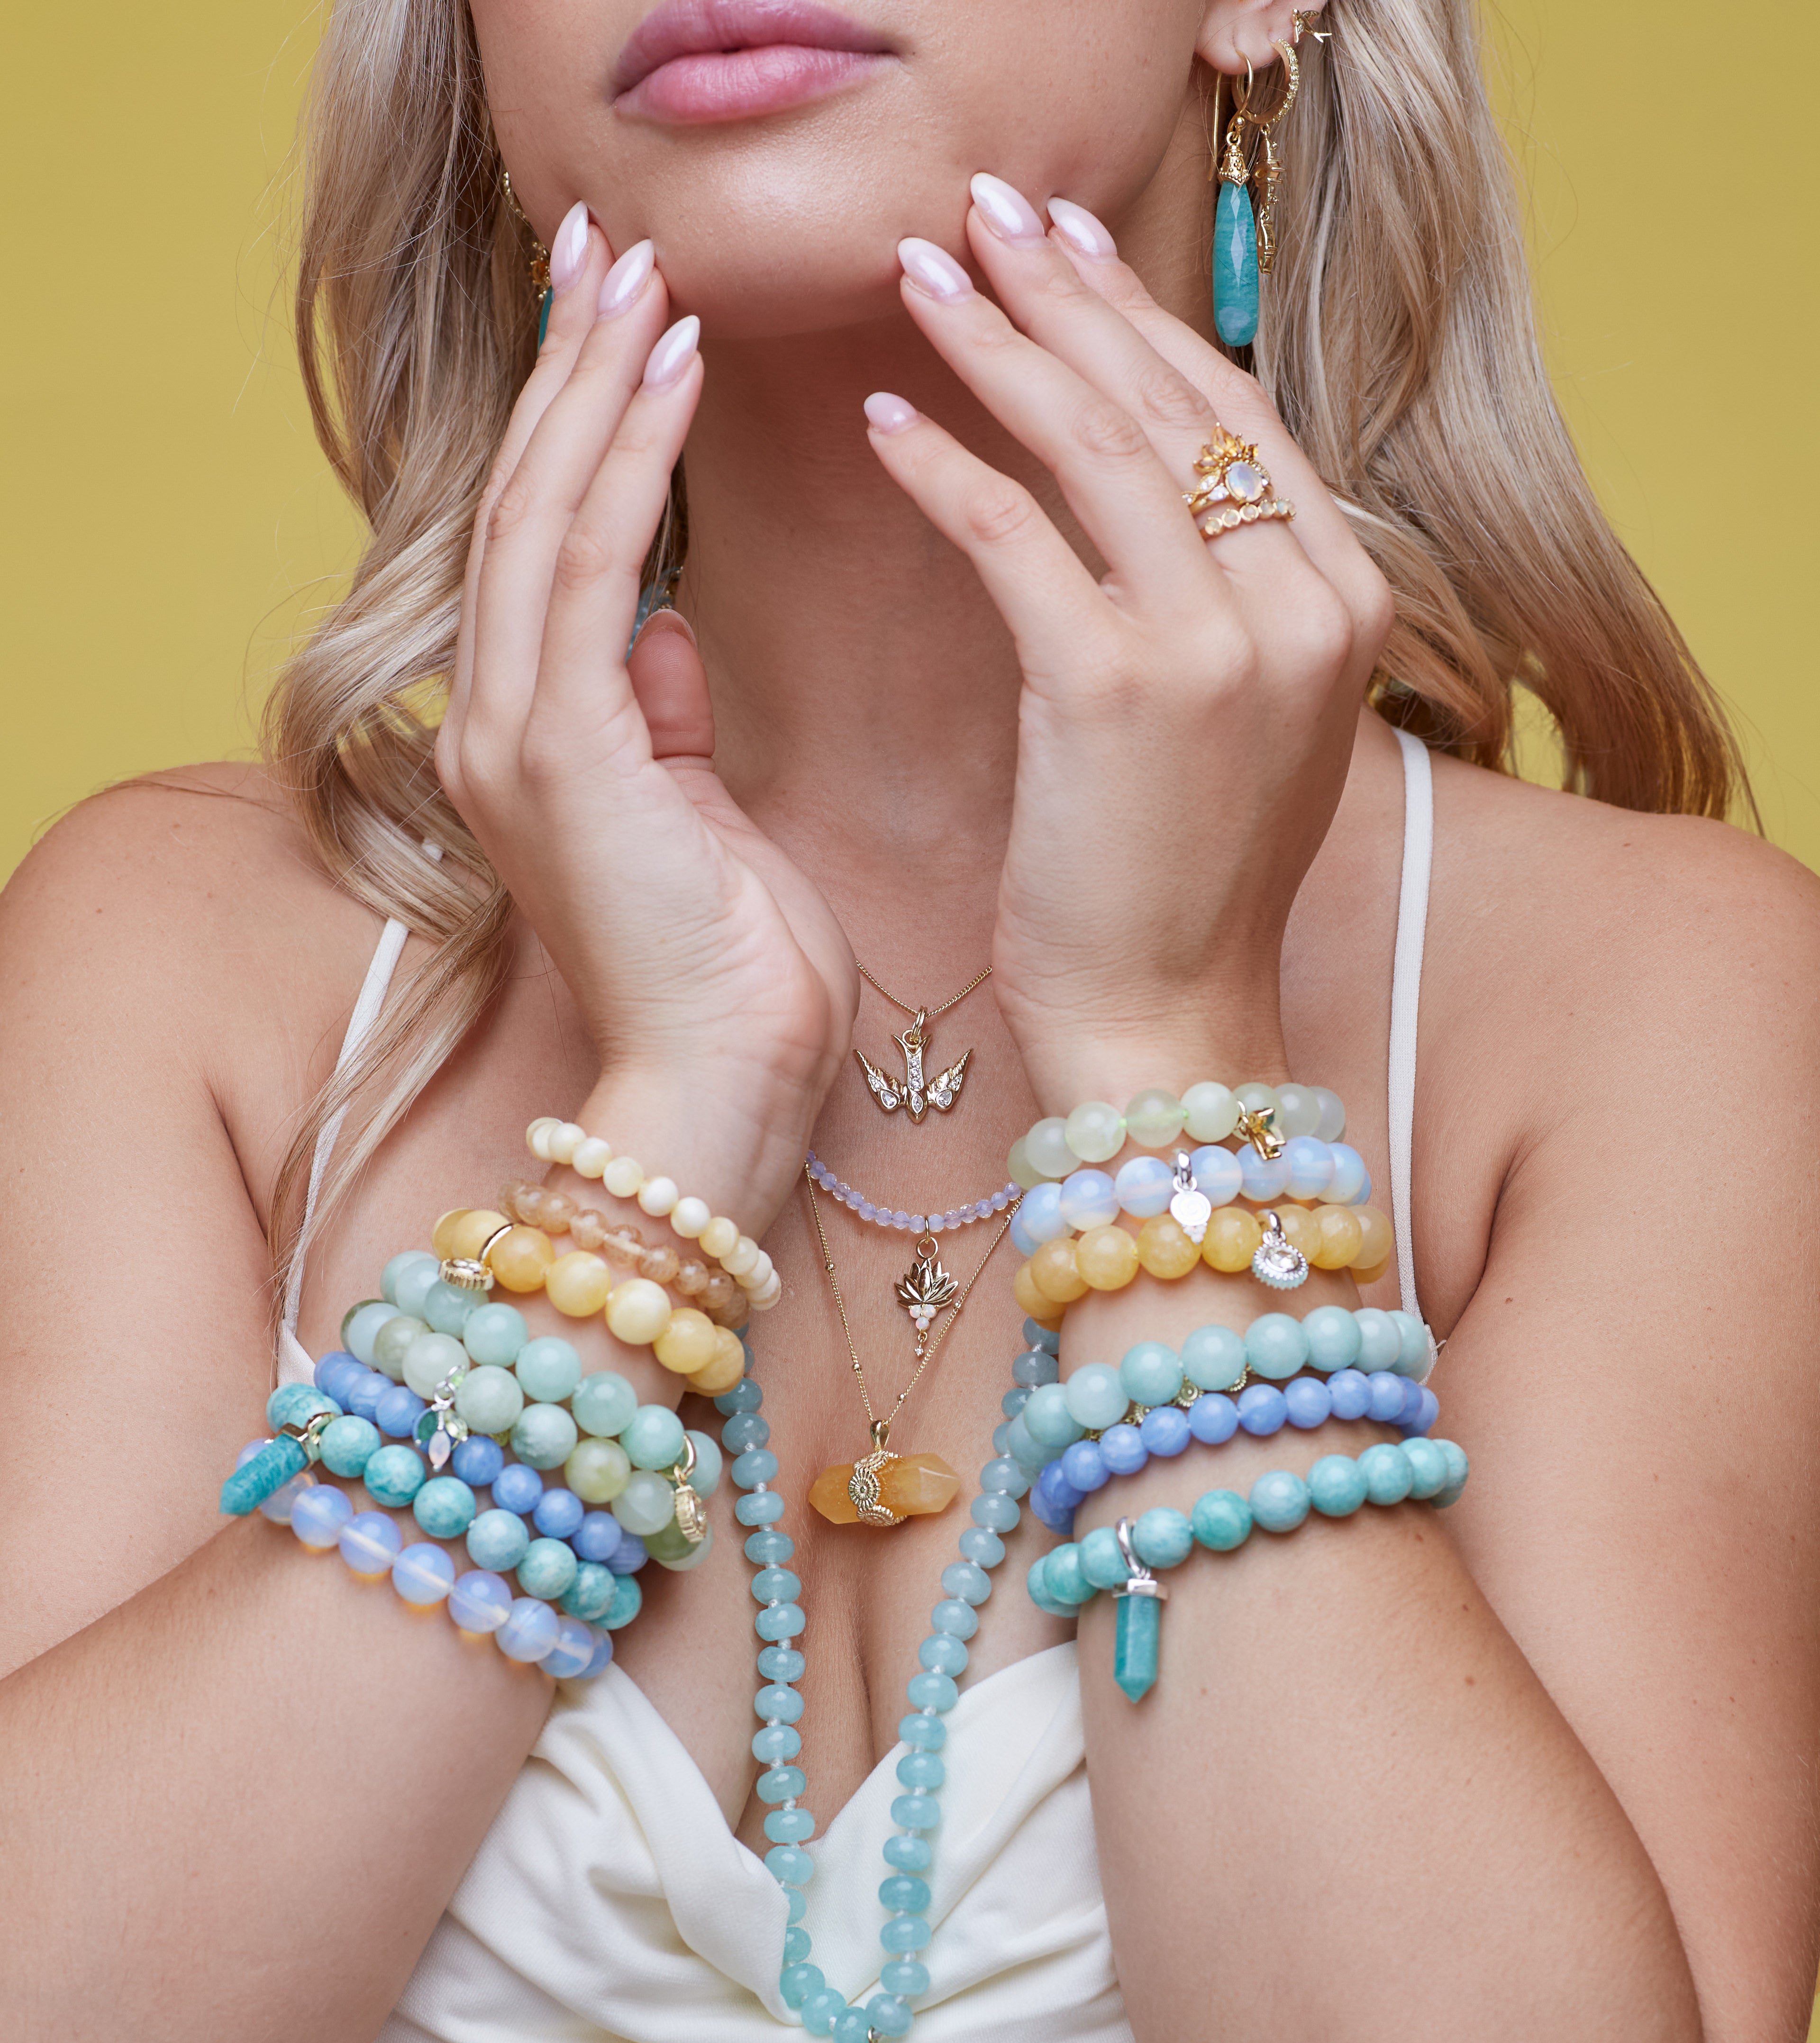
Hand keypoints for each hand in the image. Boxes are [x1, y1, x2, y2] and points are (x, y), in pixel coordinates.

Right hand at [436, 218, 856, 1199]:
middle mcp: (500, 729)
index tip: (621, 319)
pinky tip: (668, 378)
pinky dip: (623, 467)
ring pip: (539, 518)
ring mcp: (516, 740)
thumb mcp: (701, 826)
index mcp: (535, 744)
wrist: (720, 1096)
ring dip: (591, 388)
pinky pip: (587, 572)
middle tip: (610, 249)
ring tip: (637, 277)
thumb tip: (658, 636)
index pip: (545, 545)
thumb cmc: (733, 980)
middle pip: (523, 506)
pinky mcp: (563, 756)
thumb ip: (660, 726)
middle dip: (568, 370)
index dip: (576, 423)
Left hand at [865, 183, 1392, 1107]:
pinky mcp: (1120, 689)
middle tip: (980, 216)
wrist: (1168, 1023)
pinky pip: (1018, 539)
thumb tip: (1156, 492)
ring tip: (922, 275)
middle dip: (1066, 293)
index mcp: (1345, 601)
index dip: (1140, 321)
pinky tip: (887, 425)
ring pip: (1098, 447)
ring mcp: (1222, 645)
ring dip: (999, 347)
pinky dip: (948, 472)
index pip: (1233, 417)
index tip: (1062, 249)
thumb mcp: (1247, 722)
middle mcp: (1303, 604)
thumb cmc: (1183, 885)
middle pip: (1172, 403)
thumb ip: (1228, 601)